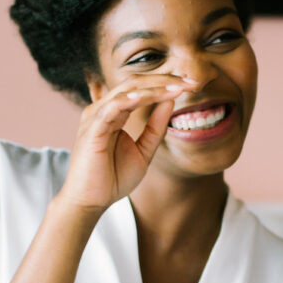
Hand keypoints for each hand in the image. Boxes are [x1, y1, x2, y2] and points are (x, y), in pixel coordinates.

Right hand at [60, 75, 195, 212]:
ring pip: (126, 92)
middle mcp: (104, 109)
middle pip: (135, 83)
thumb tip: (170, 101)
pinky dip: (127, 101)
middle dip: (165, 80)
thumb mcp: (143, 151)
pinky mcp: (92, 130)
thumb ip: (155, 128)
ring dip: (153, 88)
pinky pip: (110, 109)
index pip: (142, 88)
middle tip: (192, 82)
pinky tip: (145, 97)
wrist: (90, 202)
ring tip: (177, 87)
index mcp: (115, 112)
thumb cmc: (112, 178)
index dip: (166, 84)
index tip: (192, 85)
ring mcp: (96, 117)